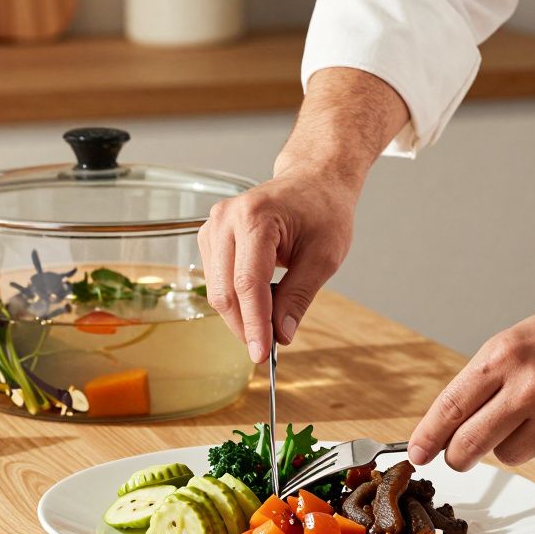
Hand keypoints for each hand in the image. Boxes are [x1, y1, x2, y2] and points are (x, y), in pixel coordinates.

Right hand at [198, 166, 358, 361]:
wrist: (313, 180)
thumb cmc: (323, 210)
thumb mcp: (324, 256)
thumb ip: (299, 296)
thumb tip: (281, 335)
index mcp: (255, 217)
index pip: (248, 283)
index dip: (254, 324)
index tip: (262, 354)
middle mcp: (226, 218)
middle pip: (225, 290)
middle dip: (245, 325)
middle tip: (268, 347)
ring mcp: (213, 225)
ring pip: (216, 289)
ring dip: (239, 315)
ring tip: (269, 321)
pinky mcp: (210, 236)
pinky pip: (215, 279)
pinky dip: (234, 299)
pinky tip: (257, 301)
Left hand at [407, 298, 534, 469]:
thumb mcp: (516, 342)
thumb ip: (483, 380)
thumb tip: (448, 425)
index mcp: (504, 356)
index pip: (451, 407)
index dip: (428, 436)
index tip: (416, 454)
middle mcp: (528, 388)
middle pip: (470, 444)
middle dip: (457, 456)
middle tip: (457, 456)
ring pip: (507, 456)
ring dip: (511, 445)